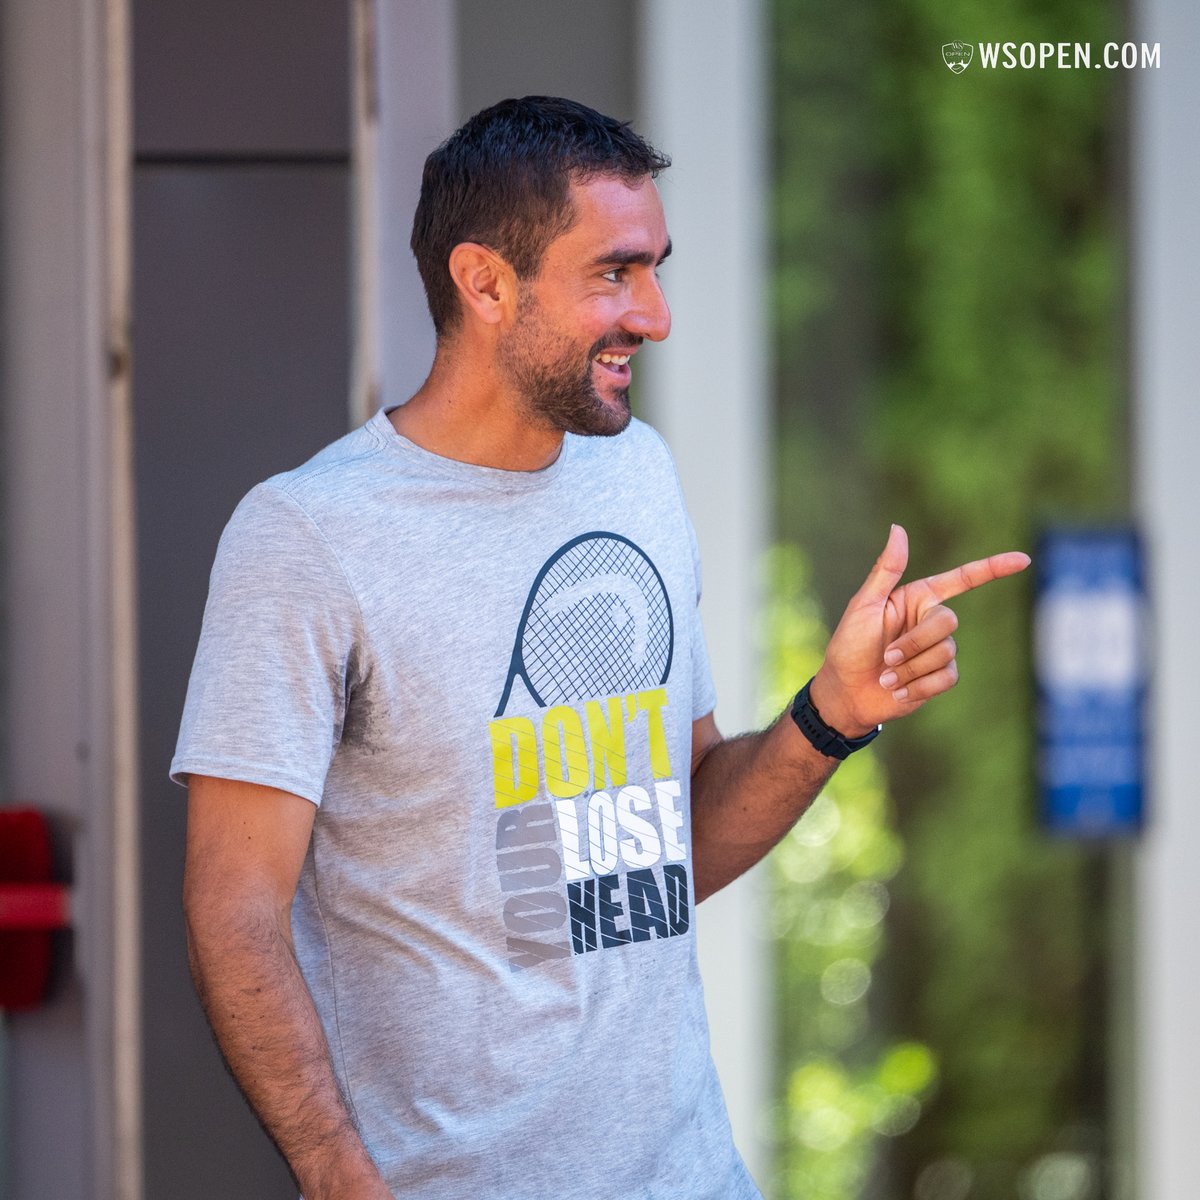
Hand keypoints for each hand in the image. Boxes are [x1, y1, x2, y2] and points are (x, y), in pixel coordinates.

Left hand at [809, 524, 1029, 736]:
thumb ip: (886, 570)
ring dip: (911, 668)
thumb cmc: (848, 645)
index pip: (961, 579)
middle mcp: (930, 621)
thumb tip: (898, 528)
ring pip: (947, 653)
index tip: (1023, 559)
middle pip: (947, 623)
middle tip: (886, 657)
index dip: (993, 568)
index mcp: (917, 598)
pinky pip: (947, 678)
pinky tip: (898, 691)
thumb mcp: (864, 606)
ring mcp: (938, 649)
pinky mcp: (940, 677)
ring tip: (886, 677)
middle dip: (914, 643)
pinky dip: (919, 687)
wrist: (847, 692)